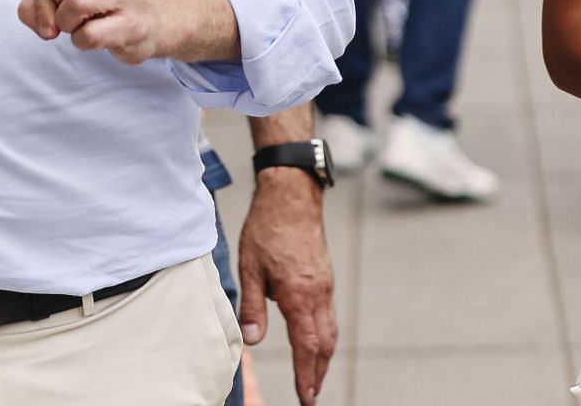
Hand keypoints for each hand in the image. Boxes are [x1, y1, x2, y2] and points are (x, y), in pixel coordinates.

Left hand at [17, 0, 236, 63]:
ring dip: (67, 25)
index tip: (53, 10)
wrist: (159, 13)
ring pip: (72, 4)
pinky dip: (83, 42)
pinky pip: (87, 35)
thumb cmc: (104, 0)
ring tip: (83, 24)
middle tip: (68, 15)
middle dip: (50, 7)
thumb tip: (38, 21)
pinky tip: (100, 35)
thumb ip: (37, 1)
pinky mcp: (133, 24)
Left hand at [237, 170, 335, 405]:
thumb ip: (252, 306)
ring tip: (314, 376)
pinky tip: (314, 340)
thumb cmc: (267, 227)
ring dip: (323, 357)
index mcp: (298, 295)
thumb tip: (251, 339)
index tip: (306, 397)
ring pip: (330, 331)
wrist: (292, 195)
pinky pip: (329, 314)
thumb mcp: (250, 267)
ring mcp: (325, 285)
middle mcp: (318, 293)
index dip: (306, 375)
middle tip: (311, 396)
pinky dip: (324, 336)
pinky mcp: (324, 277)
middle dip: (317, 373)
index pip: (307, 346)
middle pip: (324, 344)